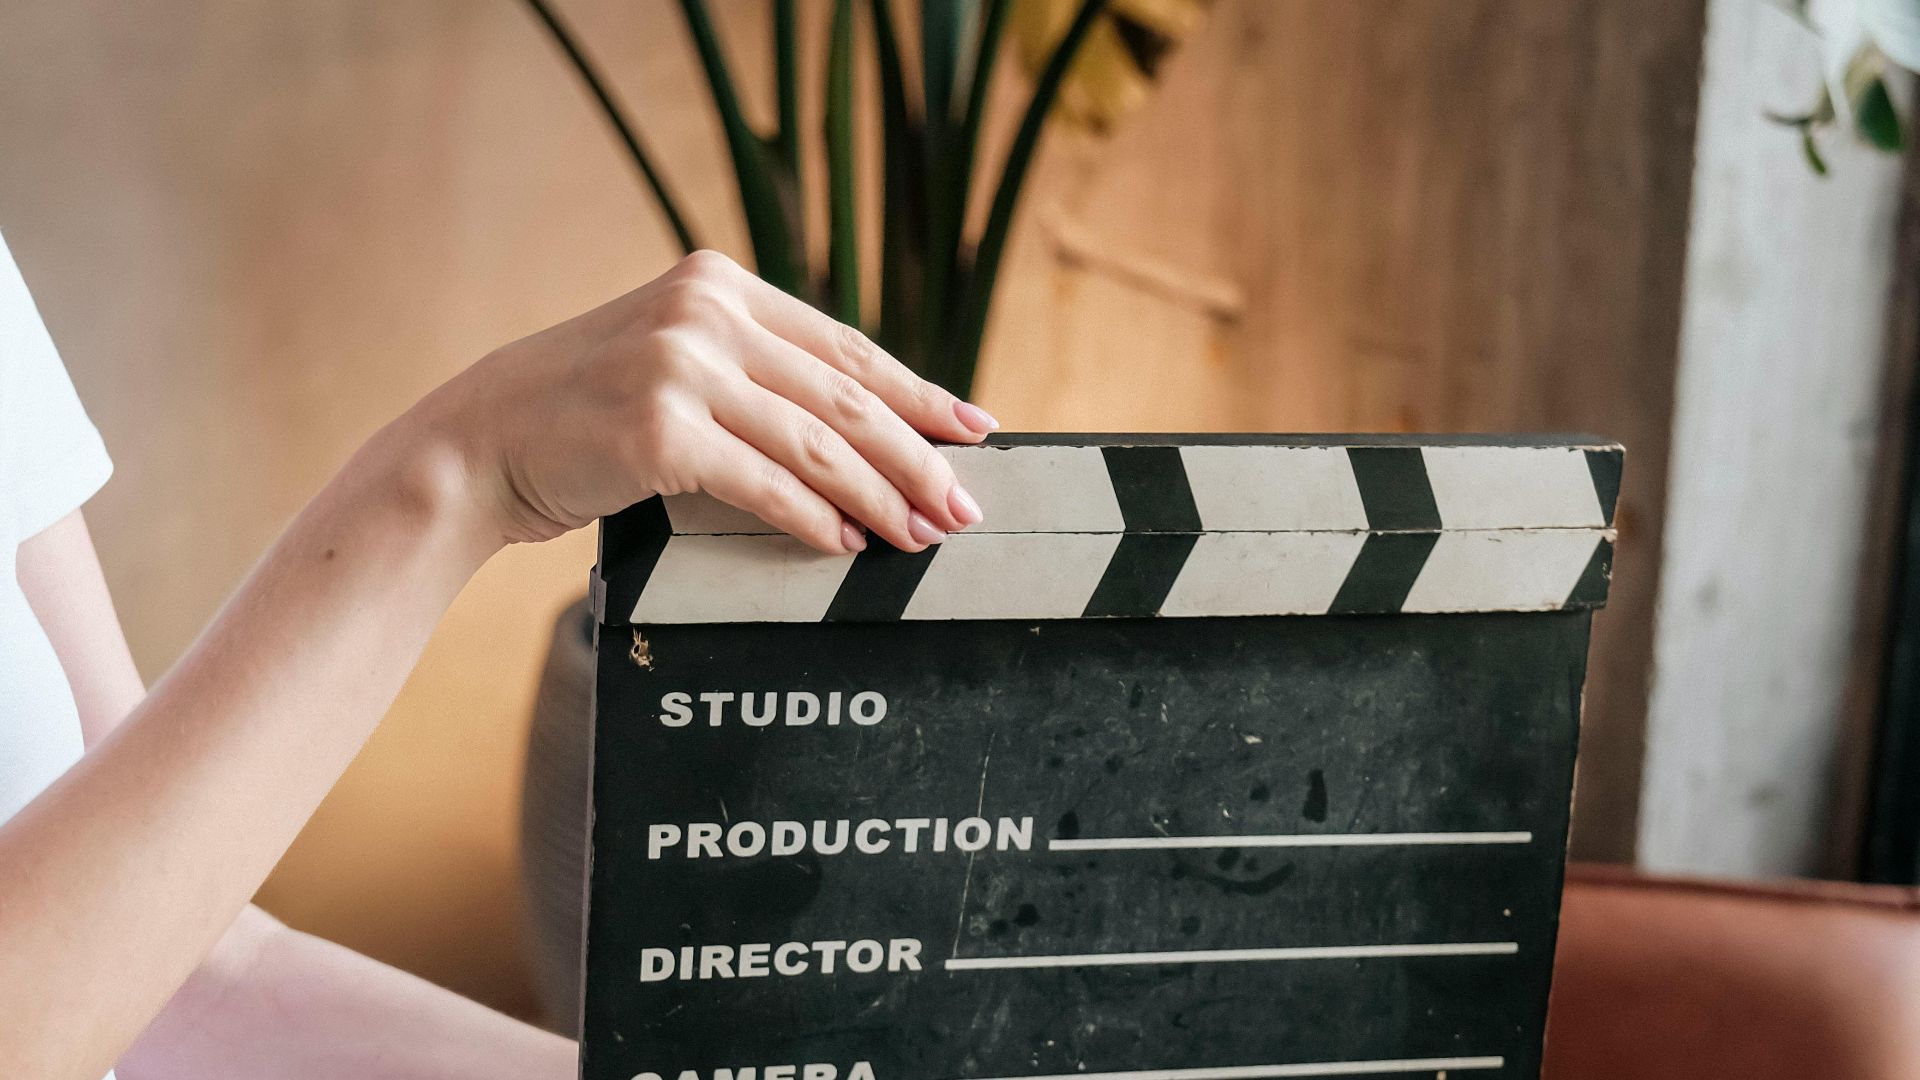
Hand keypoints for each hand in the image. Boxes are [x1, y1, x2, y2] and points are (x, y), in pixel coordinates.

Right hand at [401, 250, 997, 553]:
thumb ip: (754, 373)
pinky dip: (814, 519)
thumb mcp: (673, 361)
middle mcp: (704, 312)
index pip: (844, 347)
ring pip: (817, 444)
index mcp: (718, 284)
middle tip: (962, 506)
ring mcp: (681, 367)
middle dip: (916, 458)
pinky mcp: (661, 430)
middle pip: (844, 396)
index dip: (918, 393)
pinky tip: (844, 543)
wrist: (481, 443)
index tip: (973, 429)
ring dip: (879, 498)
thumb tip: (864, 429)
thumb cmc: (585, 414)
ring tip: (918, 535)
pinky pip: (766, 483)